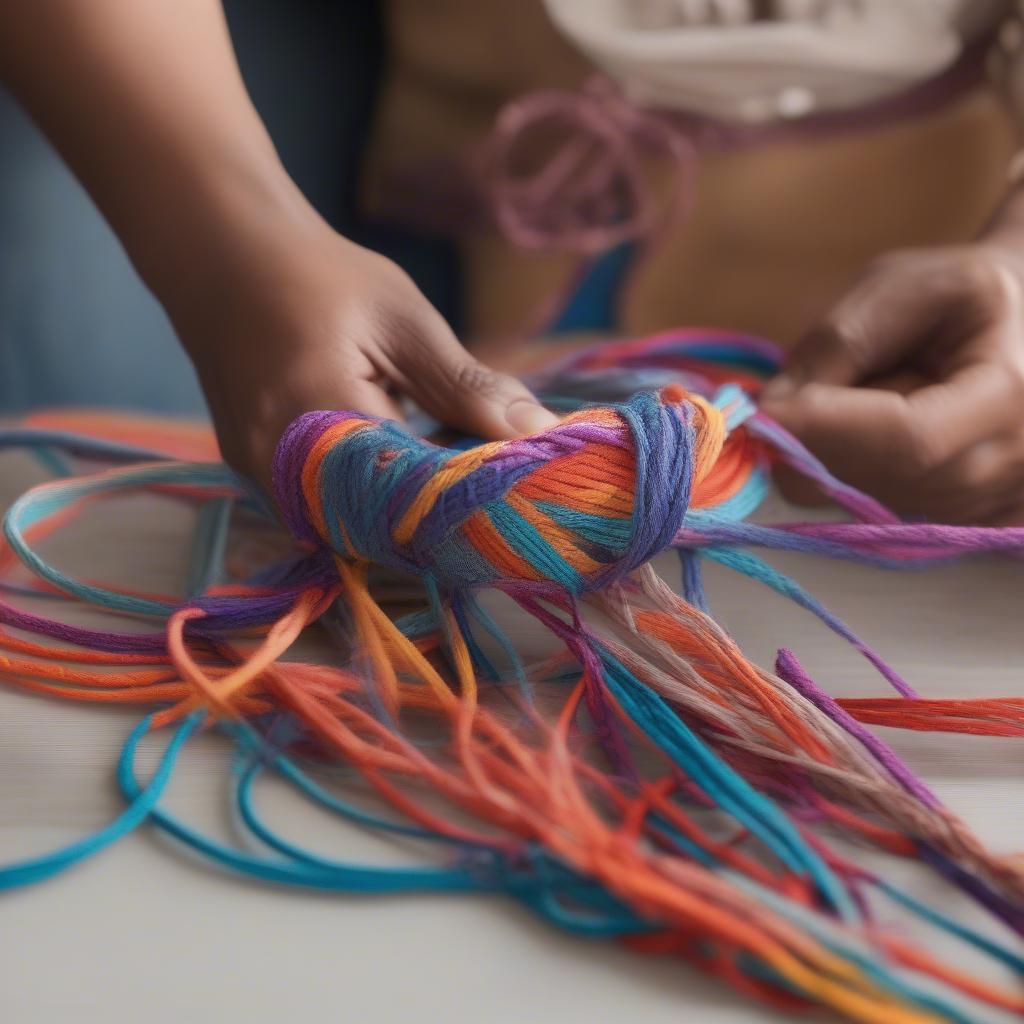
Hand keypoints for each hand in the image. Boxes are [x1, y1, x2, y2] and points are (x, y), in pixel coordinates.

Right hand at [169, 212, 557, 493]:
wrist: (222, 256)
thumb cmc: (319, 276)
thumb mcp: (405, 321)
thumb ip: (467, 389)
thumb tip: (540, 432)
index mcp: (319, 418)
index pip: (416, 495)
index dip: (475, 498)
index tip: (522, 484)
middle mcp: (280, 465)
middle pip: (384, 525)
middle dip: (446, 509)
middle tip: (494, 476)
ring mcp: (261, 477)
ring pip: (354, 525)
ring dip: (409, 506)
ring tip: (454, 465)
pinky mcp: (256, 476)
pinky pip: (326, 508)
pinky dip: (371, 495)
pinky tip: (403, 460)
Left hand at [760, 244, 1023, 522]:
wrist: (1015, 324)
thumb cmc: (957, 296)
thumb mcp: (902, 285)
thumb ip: (837, 343)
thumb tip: (771, 414)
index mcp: (1011, 393)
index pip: (908, 440)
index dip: (824, 431)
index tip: (763, 412)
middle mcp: (1013, 465)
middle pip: (883, 480)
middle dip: (815, 444)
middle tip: (797, 397)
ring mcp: (993, 504)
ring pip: (869, 503)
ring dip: (832, 457)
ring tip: (863, 402)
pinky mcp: (967, 524)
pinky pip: (877, 514)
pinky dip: (850, 476)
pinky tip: (871, 437)